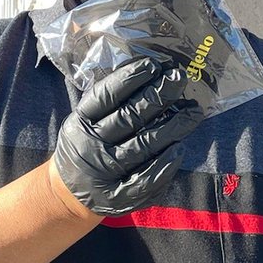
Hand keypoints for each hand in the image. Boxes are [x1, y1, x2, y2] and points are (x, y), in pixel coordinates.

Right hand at [51, 57, 203, 216]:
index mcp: (80, 123)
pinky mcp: (117, 198)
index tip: (153, 65)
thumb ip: (109, 99)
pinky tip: (180, 147)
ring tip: (194, 111)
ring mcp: (103, 174)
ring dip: (172, 126)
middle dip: (158, 96)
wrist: (68, 194)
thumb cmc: (88, 144)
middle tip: (180, 78)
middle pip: (129, 118)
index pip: (105, 97)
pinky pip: (145, 179)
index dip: (128, 79)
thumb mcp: (86, 120)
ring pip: (143, 145)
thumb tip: (149, 70)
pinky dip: (164, 163)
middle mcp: (90, 148)